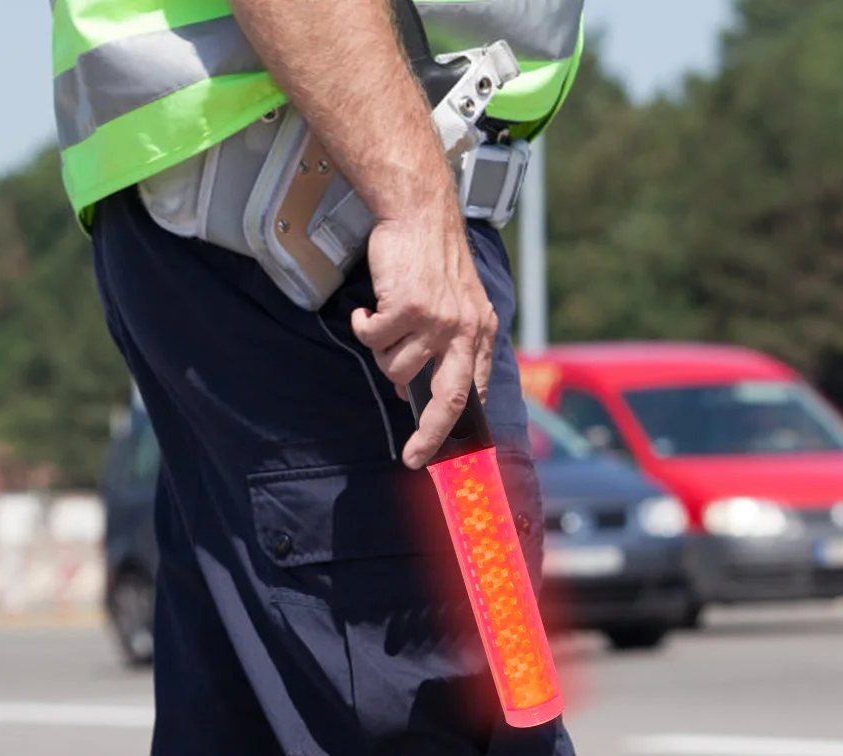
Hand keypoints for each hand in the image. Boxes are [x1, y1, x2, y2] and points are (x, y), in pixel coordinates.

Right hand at [350, 203, 497, 469]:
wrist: (420, 213)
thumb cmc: (431, 259)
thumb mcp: (456, 304)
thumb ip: (445, 347)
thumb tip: (409, 390)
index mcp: (479, 333)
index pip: (473, 392)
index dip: (456, 426)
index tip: (439, 451)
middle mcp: (464, 330)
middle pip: (449, 399)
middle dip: (430, 435)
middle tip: (413, 455)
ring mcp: (437, 320)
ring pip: (396, 366)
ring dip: (381, 351)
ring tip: (383, 323)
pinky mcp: (409, 307)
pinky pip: (374, 338)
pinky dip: (363, 327)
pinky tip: (368, 310)